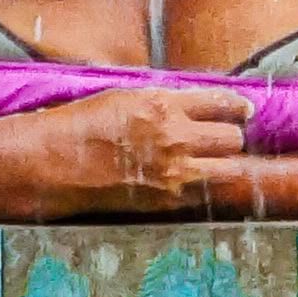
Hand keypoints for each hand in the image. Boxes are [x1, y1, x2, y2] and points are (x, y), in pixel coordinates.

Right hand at [26, 81, 253, 213]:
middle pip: (232, 137)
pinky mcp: (167, 199)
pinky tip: (198, 180)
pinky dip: (208, 185)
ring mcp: (173, 171)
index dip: (238, 107)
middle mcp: (174, 136)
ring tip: (215, 161)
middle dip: (231, 136)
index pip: (222, 103)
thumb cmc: (80, 125)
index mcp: (163, 104)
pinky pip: (207, 192)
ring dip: (225, 163)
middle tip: (223, 137)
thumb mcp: (124, 97)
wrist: (53, 163)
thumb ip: (163, 101)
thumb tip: (193, 104)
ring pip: (230, 167)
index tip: (244, 110)